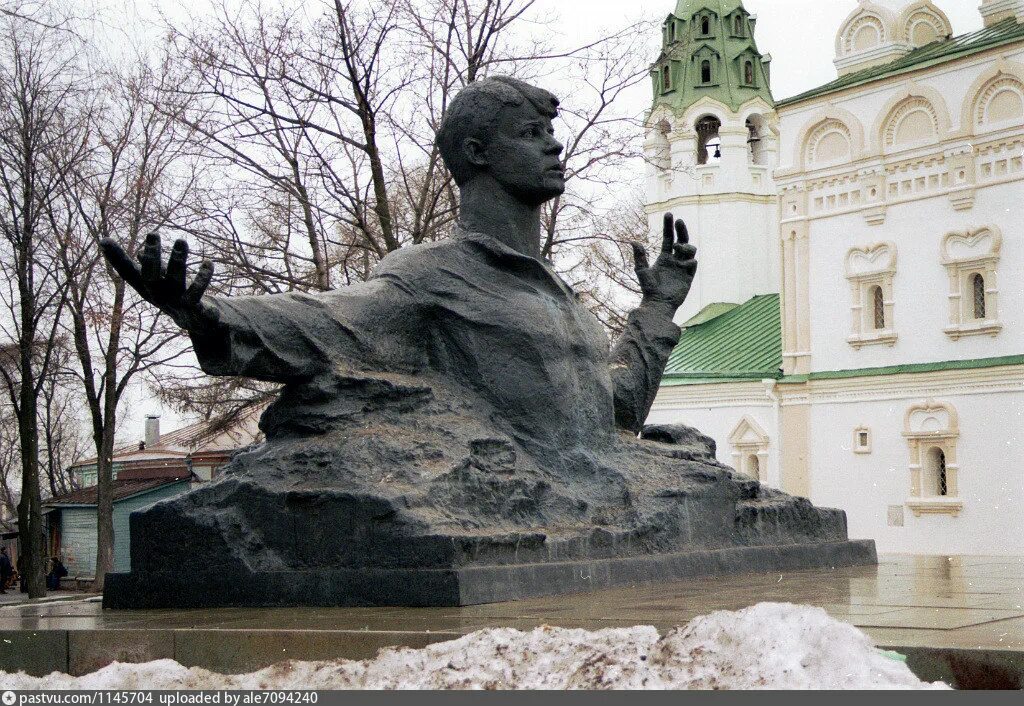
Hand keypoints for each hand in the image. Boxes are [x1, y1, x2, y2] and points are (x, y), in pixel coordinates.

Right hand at [100, 232, 217, 329]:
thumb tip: (129, 249)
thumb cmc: (174, 297)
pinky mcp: (198, 311)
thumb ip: (148, 267)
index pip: (128, 273)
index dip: (116, 258)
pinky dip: (203, 279)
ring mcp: (178, 304)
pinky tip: (208, 263)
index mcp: (148, 288)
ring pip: (176, 282)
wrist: (198, 324)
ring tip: (180, 240)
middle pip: (150, 277)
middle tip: (152, 232)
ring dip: (178, 261)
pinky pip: (199, 295)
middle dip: (151, 256)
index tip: (104, 240)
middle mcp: (160, 296)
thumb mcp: (159, 281)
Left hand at [631, 213, 697, 310]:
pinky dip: (689, 260)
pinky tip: (682, 264)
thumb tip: (633, 241)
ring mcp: (683, 267)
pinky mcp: (689, 276)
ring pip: (690, 249)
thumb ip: (639, 257)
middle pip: (682, 240)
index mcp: (664, 257)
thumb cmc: (648, 289)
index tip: (669, 214)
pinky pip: (693, 264)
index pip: (668, 238)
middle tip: (678, 220)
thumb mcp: (642, 271)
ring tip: (678, 247)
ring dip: (685, 245)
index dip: (669, 226)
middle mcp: (675, 260)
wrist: (658, 304)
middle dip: (681, 229)